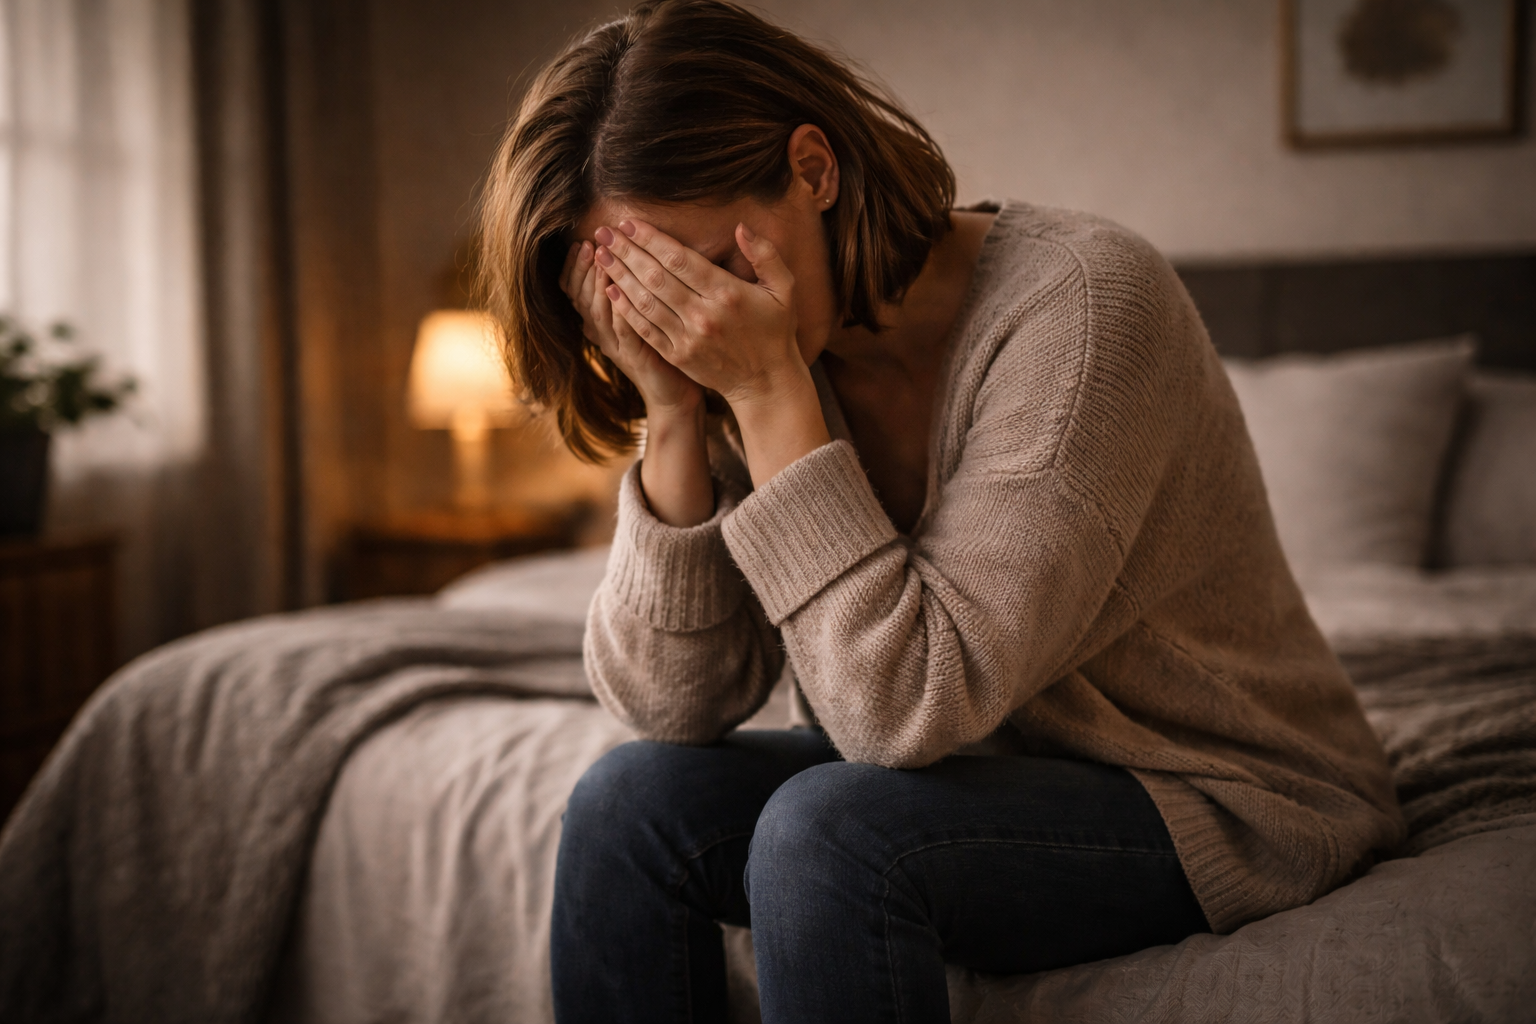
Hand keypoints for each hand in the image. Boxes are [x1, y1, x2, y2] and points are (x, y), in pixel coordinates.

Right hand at [559, 239, 701, 414]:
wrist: (676, 391)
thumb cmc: (663, 345)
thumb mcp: (642, 311)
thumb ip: (632, 284)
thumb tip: (631, 247)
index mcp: (600, 320)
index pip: (574, 289)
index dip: (575, 266)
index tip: (583, 241)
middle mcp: (602, 333)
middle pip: (580, 297)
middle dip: (584, 268)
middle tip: (590, 243)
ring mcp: (616, 347)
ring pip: (597, 312)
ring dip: (598, 284)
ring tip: (603, 260)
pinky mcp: (634, 358)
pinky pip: (623, 331)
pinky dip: (620, 311)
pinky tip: (623, 291)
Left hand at [593, 219, 801, 410]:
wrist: (766, 383)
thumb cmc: (775, 330)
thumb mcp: (784, 288)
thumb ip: (766, 255)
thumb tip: (740, 227)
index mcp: (727, 293)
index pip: (680, 259)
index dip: (652, 239)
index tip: (630, 223)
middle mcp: (704, 315)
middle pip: (656, 277)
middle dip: (627, 251)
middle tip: (605, 231)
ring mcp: (688, 338)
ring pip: (645, 301)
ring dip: (620, 276)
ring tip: (601, 255)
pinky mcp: (677, 356)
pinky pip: (645, 328)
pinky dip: (625, 308)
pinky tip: (610, 289)